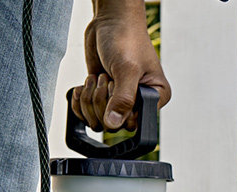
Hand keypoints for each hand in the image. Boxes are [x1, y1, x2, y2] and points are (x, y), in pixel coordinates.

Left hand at [71, 0, 170, 130]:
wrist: (110, 21)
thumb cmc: (126, 39)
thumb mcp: (127, 69)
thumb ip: (123, 99)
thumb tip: (113, 124)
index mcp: (155, 98)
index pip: (136, 124)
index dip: (119, 112)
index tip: (116, 88)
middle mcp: (138, 102)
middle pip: (114, 125)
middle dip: (102, 103)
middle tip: (105, 78)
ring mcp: (119, 100)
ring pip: (98, 121)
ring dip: (90, 100)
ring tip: (97, 78)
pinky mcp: (102, 96)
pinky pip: (87, 113)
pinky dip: (81, 100)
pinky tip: (86, 83)